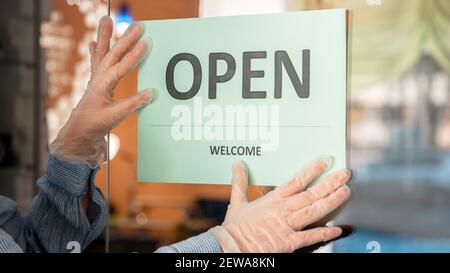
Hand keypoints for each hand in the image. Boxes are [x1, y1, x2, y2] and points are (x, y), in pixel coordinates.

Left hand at [50, 16, 152, 167]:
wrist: (79, 132)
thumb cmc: (95, 124)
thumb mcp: (115, 116)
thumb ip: (133, 104)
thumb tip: (151, 93)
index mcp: (103, 85)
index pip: (122, 67)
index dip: (134, 56)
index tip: (145, 43)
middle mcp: (99, 78)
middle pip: (113, 54)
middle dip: (125, 39)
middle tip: (137, 26)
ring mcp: (96, 79)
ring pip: (103, 53)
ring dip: (105, 36)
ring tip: (106, 19)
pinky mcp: (96, 83)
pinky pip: (96, 62)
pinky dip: (95, 51)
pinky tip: (93, 42)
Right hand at [209, 157, 351, 252]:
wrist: (230, 247)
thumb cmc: (234, 228)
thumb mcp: (237, 202)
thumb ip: (239, 182)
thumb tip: (237, 164)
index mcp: (272, 200)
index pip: (296, 180)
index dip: (312, 170)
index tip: (325, 161)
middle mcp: (282, 210)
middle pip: (311, 194)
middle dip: (330, 183)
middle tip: (345, 174)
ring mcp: (286, 226)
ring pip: (314, 211)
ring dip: (331, 201)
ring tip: (346, 192)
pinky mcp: (288, 242)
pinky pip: (310, 237)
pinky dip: (324, 233)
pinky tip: (337, 229)